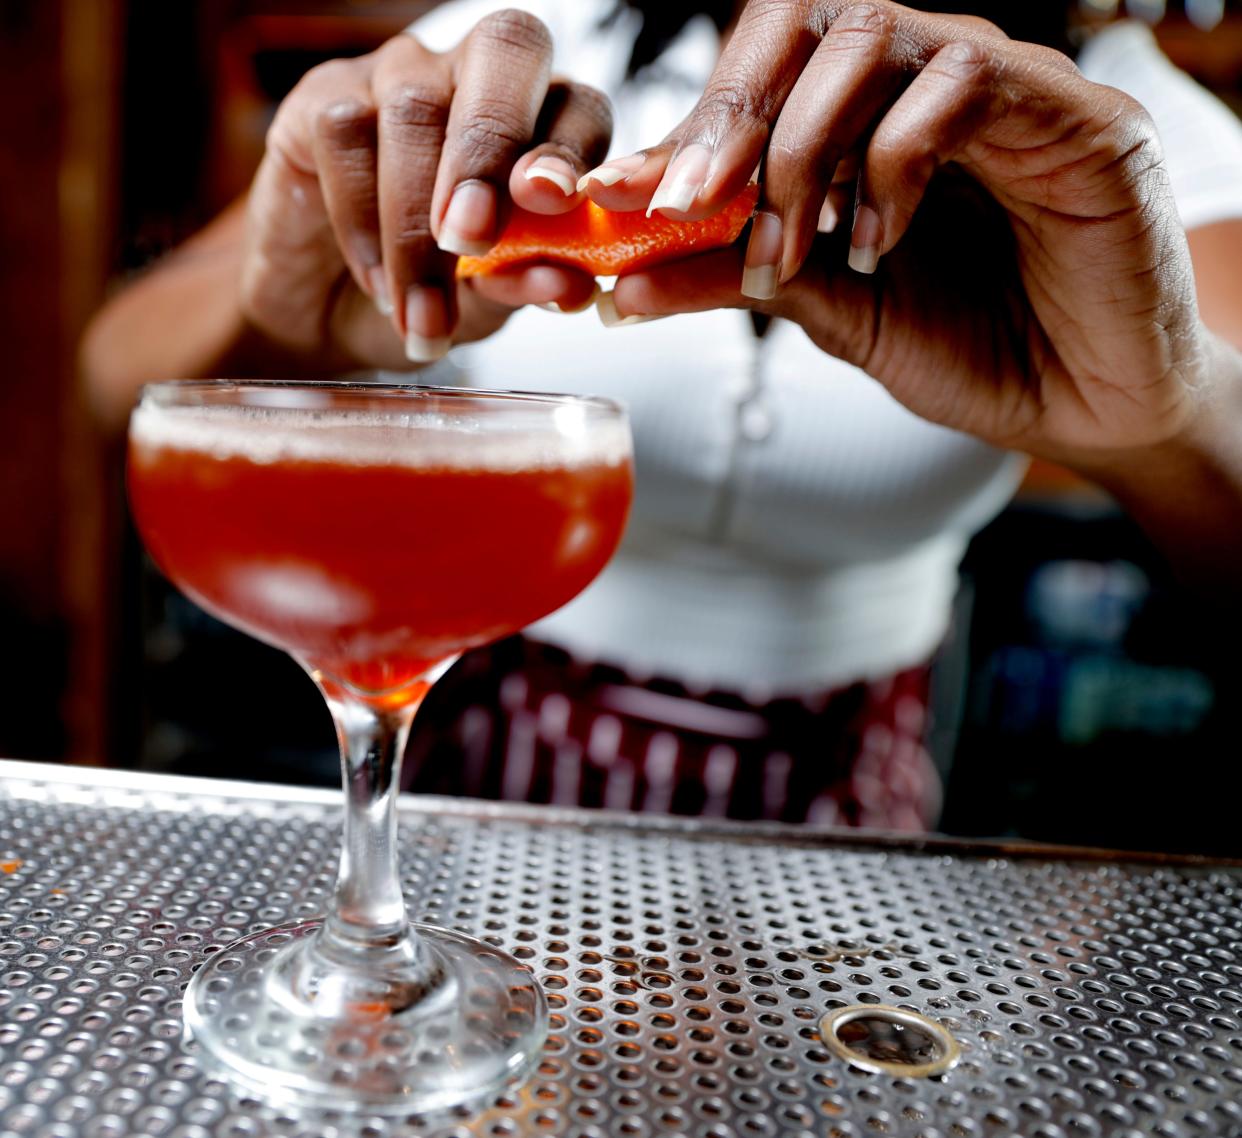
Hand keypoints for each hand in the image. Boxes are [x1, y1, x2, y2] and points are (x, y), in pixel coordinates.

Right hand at [242, 9, 610, 368]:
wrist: (333, 315)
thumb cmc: (432, 295)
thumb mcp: (488, 303)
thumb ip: (524, 283)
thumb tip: (565, 286)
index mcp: (544, 123)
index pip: (579, 107)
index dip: (571, 149)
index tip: (552, 207)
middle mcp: (479, 78)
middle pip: (505, 49)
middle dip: (489, 148)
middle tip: (470, 240)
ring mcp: (401, 76)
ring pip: (413, 109)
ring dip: (415, 227)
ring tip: (420, 312)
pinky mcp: (324, 94)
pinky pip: (344, 131)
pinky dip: (361, 219)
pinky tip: (376, 279)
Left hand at [592, 0, 1210, 467]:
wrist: (1087, 406)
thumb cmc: (972, 348)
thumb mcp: (830, 314)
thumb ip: (735, 282)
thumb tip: (622, 286)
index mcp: (865, 119)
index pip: (759, 77)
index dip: (683, 130)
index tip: (620, 199)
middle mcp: (924, 82)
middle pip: (800, 26)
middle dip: (726, 120)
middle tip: (679, 207)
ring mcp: (998, 86)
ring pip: (868, 38)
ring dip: (798, 148)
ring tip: (786, 252)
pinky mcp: (1071, 113)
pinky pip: (959, 83)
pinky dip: (892, 163)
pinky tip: (877, 243)